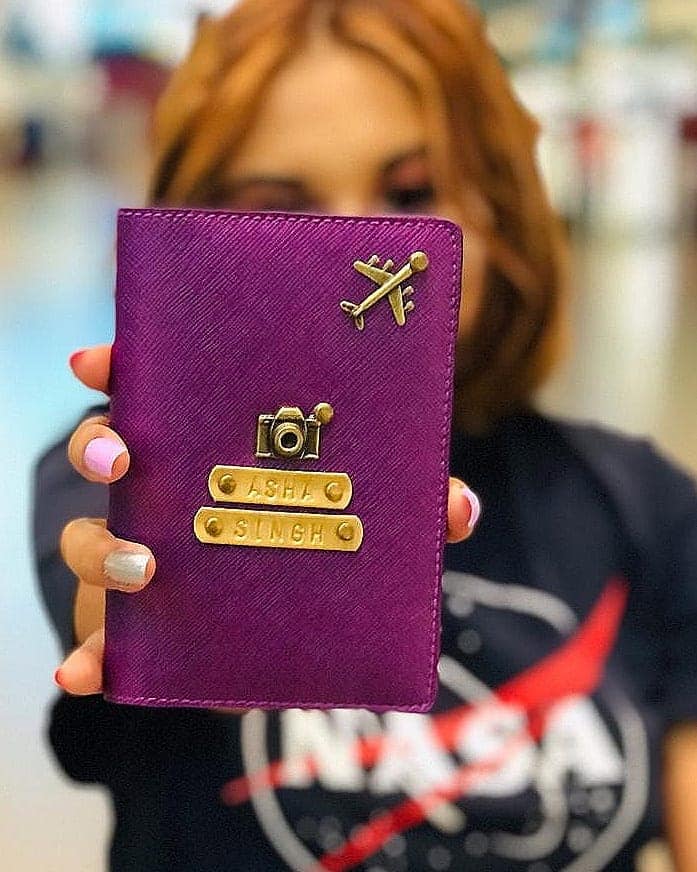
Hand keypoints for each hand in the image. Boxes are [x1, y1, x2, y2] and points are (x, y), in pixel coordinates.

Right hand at [54, 344, 481, 697]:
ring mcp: (140, 551)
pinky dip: (88, 656)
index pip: (156, 388)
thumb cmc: (320, 544)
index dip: (119, 365)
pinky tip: (86, 674)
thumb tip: (460, 508)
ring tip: (142, 569)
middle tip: (121, 453)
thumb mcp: (365, 517)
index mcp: (211, 442)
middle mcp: (165, 488)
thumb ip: (410, 510)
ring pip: (89, 534)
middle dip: (100, 442)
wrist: (280, 628)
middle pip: (108, 446)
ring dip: (100, 547)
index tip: (95, 360)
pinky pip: (100, 637)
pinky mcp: (138, 622)